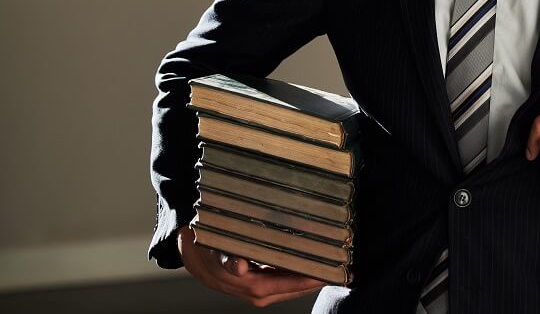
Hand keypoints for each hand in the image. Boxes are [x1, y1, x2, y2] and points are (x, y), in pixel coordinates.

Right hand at [177, 226, 324, 306]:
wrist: (193, 255)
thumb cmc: (209, 249)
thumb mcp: (215, 250)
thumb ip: (227, 258)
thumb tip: (239, 266)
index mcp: (252, 286)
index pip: (291, 285)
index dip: (312, 278)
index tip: (332, 270)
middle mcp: (259, 292)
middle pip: (298, 287)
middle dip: (320, 277)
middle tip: (344, 266)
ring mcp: (262, 290)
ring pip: (294, 285)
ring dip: (313, 276)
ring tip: (336, 264)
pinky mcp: (262, 284)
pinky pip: (287, 281)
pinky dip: (302, 274)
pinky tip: (315, 264)